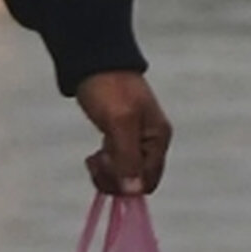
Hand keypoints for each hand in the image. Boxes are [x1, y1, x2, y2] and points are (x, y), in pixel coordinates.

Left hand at [76, 70, 171, 195]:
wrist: (95, 61)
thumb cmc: (108, 88)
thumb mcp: (119, 121)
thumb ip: (127, 156)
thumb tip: (134, 190)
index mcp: (158, 139)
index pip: (148, 180)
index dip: (125, 182)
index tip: (104, 164)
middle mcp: (152, 143)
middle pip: (137, 181)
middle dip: (114, 179)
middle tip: (95, 161)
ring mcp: (138, 141)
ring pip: (125, 175)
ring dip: (107, 174)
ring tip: (93, 158)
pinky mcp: (123, 138)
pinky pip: (118, 165)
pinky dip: (105, 166)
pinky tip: (95, 155)